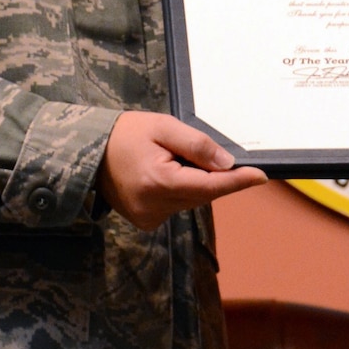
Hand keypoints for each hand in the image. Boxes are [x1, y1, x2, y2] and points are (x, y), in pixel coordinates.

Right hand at [97, 112, 265, 227]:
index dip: (238, 181)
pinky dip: (181, 191)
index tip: (261, 176)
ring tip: (171, 160)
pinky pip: (178, 205)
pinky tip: (164, 175)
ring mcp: (149, 218)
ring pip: (192, 200)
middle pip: (204, 193)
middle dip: (213, 175)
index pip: (210, 185)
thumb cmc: (126, 134)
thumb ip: (196, 144)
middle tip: (203, 152)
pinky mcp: (146, 222)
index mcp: (159, 182)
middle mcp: (155, 206)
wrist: (88, 153)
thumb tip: (227, 162)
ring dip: (195, 182)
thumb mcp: (163, 127)